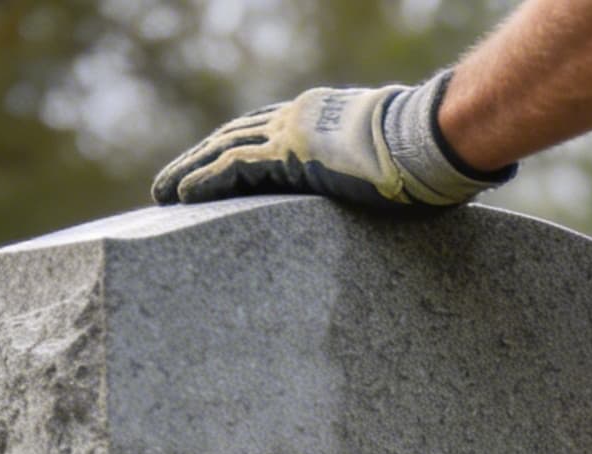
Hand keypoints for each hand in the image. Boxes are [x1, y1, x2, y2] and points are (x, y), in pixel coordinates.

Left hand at [153, 71, 512, 210]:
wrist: (431, 141)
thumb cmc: (427, 157)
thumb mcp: (391, 163)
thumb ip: (374, 172)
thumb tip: (394, 194)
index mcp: (319, 118)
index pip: (262, 131)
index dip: (230, 150)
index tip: (210, 168)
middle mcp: (297, 118)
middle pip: (233, 136)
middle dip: (198, 160)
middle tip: (169, 185)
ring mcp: (289, 133)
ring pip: (222, 150)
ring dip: (188, 173)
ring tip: (161, 197)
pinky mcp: (287, 154)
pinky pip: (232, 168)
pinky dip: (203, 182)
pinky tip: (180, 197)